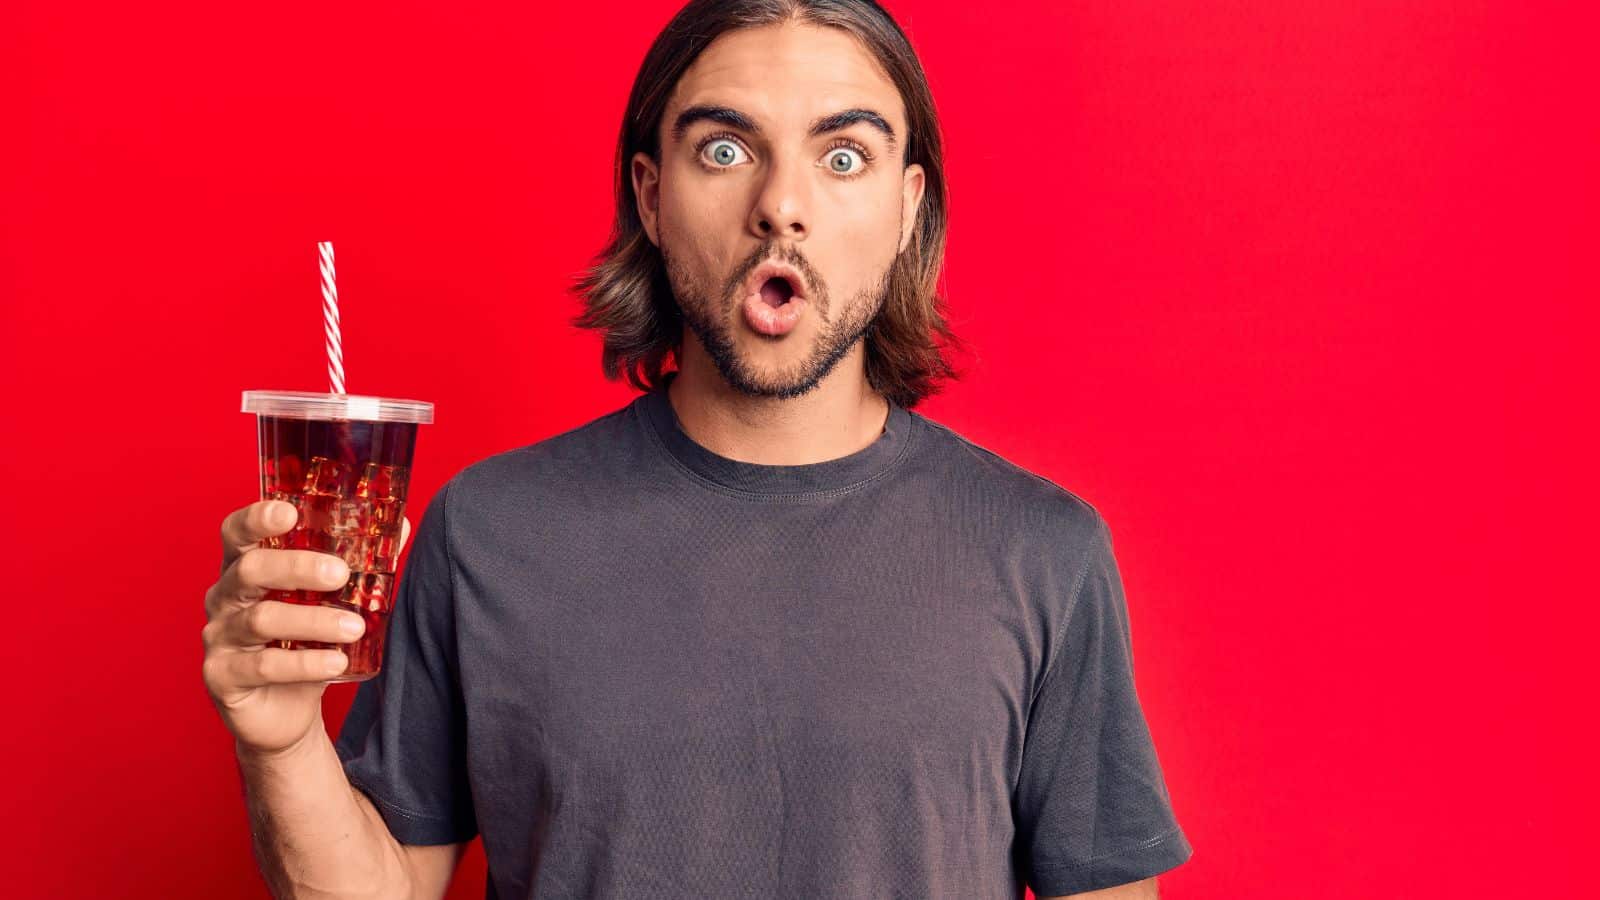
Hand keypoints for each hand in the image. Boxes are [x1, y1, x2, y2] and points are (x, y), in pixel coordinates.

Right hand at [201, 499, 411, 755]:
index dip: (255, 518)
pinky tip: (337, 662)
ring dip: (313, 621)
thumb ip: (358, 563)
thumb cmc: (304, 641)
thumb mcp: (328, 600)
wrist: (285, 711)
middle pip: (250, 569)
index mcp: (245, 568)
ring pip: (261, 620)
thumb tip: (402, 525)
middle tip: (340, 574)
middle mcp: (225, 598)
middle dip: (296, 567)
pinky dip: (304, 663)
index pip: (236, 533)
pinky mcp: (222, 676)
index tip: (288, 512)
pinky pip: (262, 666)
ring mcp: (219, 638)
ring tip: (355, 628)